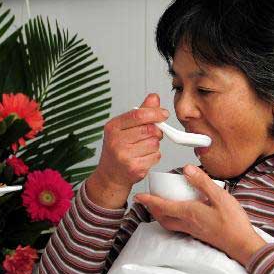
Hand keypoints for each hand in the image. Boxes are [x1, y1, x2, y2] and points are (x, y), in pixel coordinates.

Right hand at [85, 93, 167, 208]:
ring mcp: (125, 156)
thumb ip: (140, 113)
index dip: (155, 113)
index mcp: (112, 127)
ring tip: (142, 149)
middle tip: (149, 135)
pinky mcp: (135, 168)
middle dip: (155, 131)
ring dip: (154, 145)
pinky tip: (143, 158)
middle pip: (149, 129)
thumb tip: (154, 97)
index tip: (164, 114)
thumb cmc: (117, 149)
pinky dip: (154, 156)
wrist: (110, 176)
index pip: (138, 115)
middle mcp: (116, 141)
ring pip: (154, 143)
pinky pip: (156, 156)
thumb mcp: (123, 128)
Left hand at [134, 165, 266, 265]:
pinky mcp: (200, 234)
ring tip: (160, 206)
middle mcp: (187, 223)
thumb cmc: (233, 223)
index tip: (139, 196)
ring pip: (170, 223)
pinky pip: (179, 226)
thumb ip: (202, 182)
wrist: (242, 244)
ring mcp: (193, 230)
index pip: (163, 206)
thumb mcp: (220, 196)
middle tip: (146, 201)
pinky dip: (173, 219)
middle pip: (162, 217)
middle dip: (152, 209)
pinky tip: (180, 214)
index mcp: (189, 213)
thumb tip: (187, 169)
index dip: (149, 200)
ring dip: (161, 215)